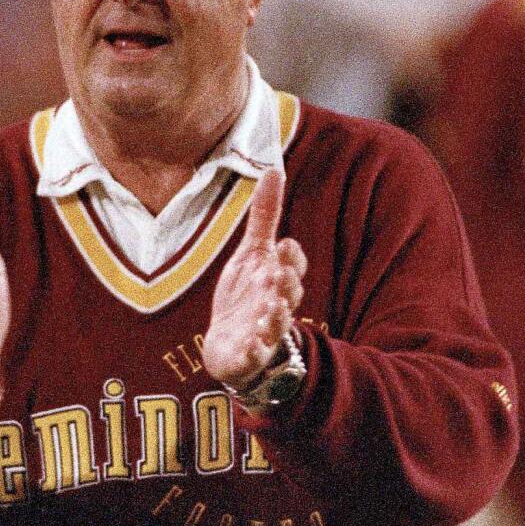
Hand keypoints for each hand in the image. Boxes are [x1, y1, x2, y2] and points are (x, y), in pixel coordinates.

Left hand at [202, 168, 305, 391]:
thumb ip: (265, 216)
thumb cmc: (247, 296)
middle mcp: (275, 306)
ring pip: (277, 327)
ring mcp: (264, 333)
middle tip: (279, 274)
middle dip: (287, 285)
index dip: (291, 258)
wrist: (232, 344)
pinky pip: (255, 356)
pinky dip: (255, 351)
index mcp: (277, 280)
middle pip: (290, 296)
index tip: (285, 243)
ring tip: (271, 308)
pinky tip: (251, 344)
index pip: (292, 267)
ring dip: (276, 317)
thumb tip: (272, 169)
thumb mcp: (252, 253)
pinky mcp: (248, 356)